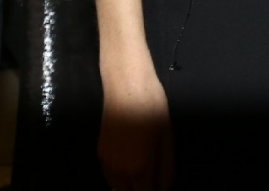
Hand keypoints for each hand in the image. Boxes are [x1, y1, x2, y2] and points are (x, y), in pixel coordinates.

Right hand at [98, 58, 171, 190]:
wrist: (127, 88)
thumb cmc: (153, 110)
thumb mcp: (168, 140)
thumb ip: (166, 170)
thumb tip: (166, 187)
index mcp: (139, 169)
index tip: (161, 188)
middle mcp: (119, 172)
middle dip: (143, 190)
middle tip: (154, 182)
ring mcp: (107, 164)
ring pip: (118, 188)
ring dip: (131, 187)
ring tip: (144, 177)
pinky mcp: (100, 155)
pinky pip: (110, 177)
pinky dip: (121, 179)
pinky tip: (132, 167)